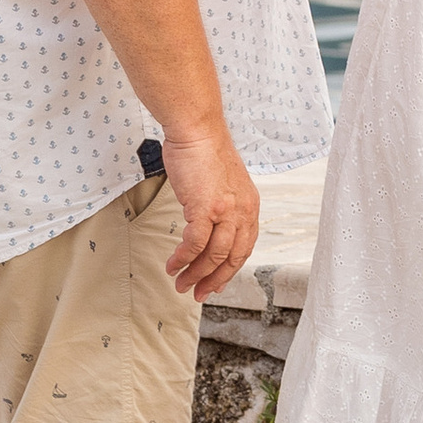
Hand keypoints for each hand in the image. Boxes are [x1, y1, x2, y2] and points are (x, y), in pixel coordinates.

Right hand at [158, 117, 260, 300]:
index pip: (244, 247)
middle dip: (213, 279)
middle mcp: (243, 210)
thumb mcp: (224, 183)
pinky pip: (194, 243)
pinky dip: (182, 258)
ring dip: (195, 273)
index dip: (229, 269)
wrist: (197, 130)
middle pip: (232, 257)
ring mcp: (226, 210)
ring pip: (213, 255)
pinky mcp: (205, 208)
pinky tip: (172, 264)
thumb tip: (208, 225)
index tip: (215, 283)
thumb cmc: (204, 152)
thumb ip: (222, 206)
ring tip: (180, 283)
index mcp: (250, 206)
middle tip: (197, 292)